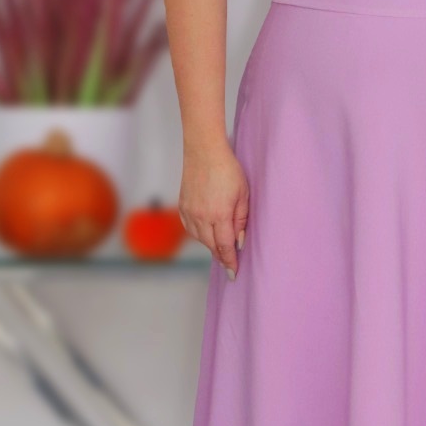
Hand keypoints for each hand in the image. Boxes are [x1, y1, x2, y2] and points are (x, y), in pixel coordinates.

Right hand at [178, 140, 248, 276]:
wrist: (204, 151)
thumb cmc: (228, 170)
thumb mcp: (243, 194)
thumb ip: (241, 220)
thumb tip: (239, 241)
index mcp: (219, 214)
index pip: (224, 246)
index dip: (230, 261)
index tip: (233, 273)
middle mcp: (202, 216)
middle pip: (211, 246)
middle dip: (221, 256)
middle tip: (229, 264)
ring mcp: (190, 212)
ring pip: (200, 239)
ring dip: (211, 245)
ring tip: (220, 249)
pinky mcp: (183, 206)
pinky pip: (190, 228)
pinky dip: (199, 235)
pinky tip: (207, 234)